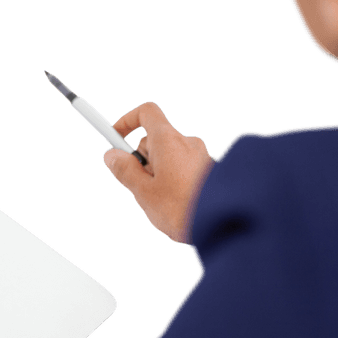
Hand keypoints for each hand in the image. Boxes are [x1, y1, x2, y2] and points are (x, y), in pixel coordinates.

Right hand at [103, 101, 213, 244]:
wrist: (225, 225)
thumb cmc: (183, 209)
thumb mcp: (144, 192)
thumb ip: (125, 171)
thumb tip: (112, 155)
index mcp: (168, 140)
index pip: (146, 113)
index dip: (127, 121)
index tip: (115, 138)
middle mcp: (187, 142)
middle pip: (155, 139)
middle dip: (143, 160)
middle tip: (142, 187)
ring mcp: (200, 156)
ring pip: (169, 157)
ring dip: (159, 173)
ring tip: (163, 202)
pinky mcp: (209, 171)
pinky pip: (184, 168)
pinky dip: (174, 181)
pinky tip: (178, 204)